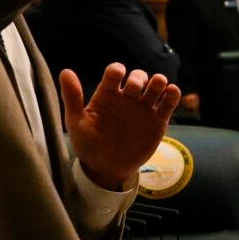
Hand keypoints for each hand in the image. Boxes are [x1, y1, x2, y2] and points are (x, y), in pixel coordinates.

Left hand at [62, 64, 181, 191]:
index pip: (115, 72)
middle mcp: (127, 97)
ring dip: (158, 81)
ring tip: (157, 86)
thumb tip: (65, 71)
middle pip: (138, 76)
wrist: (106, 169)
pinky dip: (173, 94)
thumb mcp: (76, 122)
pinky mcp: (158, 120)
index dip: (118, 70)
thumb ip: (72, 97)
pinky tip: (170, 93)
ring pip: (156, 84)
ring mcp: (144, 108)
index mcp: (107, 94)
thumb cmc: (88, 145)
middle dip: (138, 78)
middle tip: (135, 90)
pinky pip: (169, 102)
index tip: (117, 75)